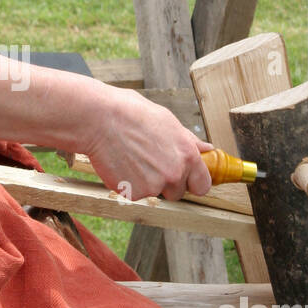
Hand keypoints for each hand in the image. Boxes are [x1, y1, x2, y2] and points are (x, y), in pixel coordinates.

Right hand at [81, 87, 213, 200]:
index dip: (193, 183)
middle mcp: (174, 173)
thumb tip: (207, 148)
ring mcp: (154, 185)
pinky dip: (127, 184)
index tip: (185, 180)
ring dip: (145, 183)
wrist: (100, 120)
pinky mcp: (134, 192)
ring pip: (154, 193)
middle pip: (177, 193)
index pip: (202, 185)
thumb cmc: (131, 114)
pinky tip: (121, 164)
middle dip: (166, 183)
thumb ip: (189, 140)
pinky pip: (134, 193)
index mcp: (187, 155)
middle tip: (149, 164)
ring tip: (131, 158)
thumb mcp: (167, 121)